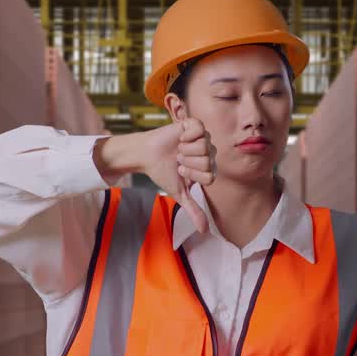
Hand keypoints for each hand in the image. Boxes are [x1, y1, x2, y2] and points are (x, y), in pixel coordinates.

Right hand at [142, 118, 215, 232]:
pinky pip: (199, 129)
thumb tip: (204, 231)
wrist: (146, 155)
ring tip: (178, 149)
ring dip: (185, 150)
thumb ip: (194, 210)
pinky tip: (180, 137)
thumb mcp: (180, 193)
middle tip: (178, 159)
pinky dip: (186, 135)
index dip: (192, 175)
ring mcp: (203, 138)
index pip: (210, 176)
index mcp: (208, 168)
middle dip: (188, 163)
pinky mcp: (194, 124)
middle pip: (207, 161)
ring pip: (204, 146)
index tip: (181, 171)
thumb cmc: (163, 172)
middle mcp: (209, 152)